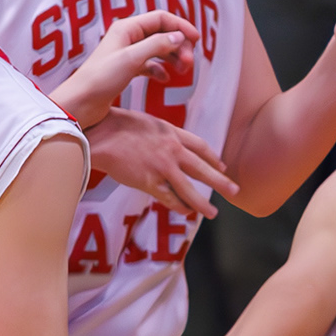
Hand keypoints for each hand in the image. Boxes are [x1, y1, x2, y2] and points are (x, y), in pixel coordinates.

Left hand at [57, 9, 201, 130]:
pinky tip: (165, 79)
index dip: (181, 26)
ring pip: (157, 49)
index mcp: (127, 28)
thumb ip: (156, 45)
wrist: (81, 103)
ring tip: (183, 71)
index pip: (161, 18)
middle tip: (189, 64)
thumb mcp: (131, 59)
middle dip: (179, 45)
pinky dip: (160, 69)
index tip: (196, 40)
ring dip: (173, 57)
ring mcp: (127, 53)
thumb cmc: (100, 79)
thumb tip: (178, 37)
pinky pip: (149, 64)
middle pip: (162, 33)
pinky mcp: (125, 70)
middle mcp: (127, 37)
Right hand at [87, 106, 239, 218]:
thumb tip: (167, 140)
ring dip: (203, 203)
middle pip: (202, 168)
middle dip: (220, 181)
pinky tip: (187, 212)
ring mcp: (162, 167)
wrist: (100, 135)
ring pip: (189, 189)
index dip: (213, 158)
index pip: (199, 147)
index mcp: (171, 132)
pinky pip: (169, 198)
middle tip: (235, 191)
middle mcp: (172, 150)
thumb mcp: (147, 122)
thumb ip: (161, 133)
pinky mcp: (150, 182)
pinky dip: (180, 207)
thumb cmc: (116, 126)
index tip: (222, 166)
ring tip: (213, 213)